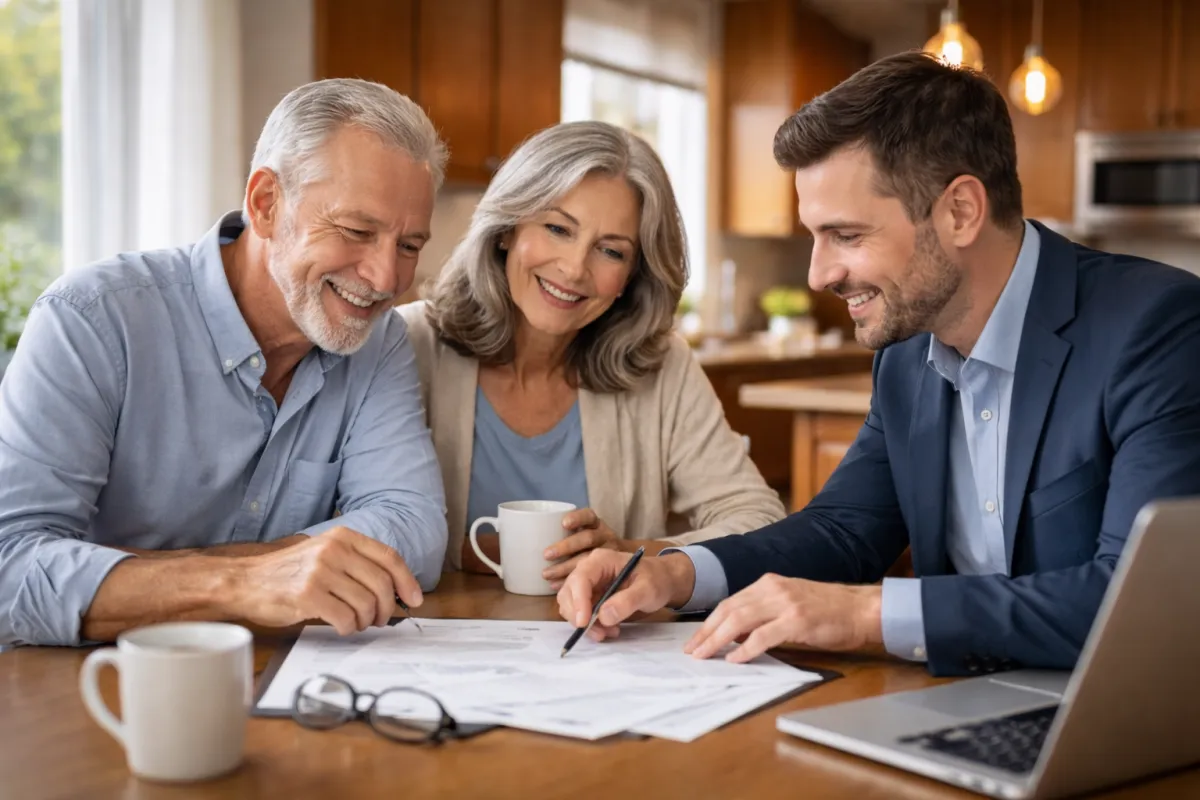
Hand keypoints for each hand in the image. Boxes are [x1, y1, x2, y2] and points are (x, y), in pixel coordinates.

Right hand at [233, 527, 421, 635]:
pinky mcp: (308, 595)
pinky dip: (349, 628)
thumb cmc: (289, 573)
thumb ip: (356, 564)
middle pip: (382, 584)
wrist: (246, 581)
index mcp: (343, 537)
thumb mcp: (325, 554)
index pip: (389, 558)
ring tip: (356, 622)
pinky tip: (342, 626)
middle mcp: (334, 550)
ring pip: (366, 604)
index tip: (415, 599)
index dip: (408, 581)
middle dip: (388, 608)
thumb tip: (396, 589)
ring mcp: (320, 572)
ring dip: (367, 621)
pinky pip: (345, 618)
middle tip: (381, 619)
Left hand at [541, 508, 621, 587]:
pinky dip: (572, 580)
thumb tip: (526, 539)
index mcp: (596, 524)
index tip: (564, 523)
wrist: (623, 563)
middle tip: (546, 555)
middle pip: (588, 538)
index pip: (589, 516)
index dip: (577, 518)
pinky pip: (591, 575)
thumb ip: (562, 534)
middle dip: (566, 546)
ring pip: (589, 558)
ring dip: (566, 567)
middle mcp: (604, 536)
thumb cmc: (589, 547)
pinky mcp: (607, 570)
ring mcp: (609, 554)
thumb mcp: (583, 534)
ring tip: (547, 575)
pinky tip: (556, 586)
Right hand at [556, 549, 695, 642]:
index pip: (580, 578)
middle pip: (568, 593)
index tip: (584, 623)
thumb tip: (604, 616)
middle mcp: (589, 570)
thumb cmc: (656, 580)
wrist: (660, 581)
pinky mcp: (589, 597)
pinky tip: (610, 629)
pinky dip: (590, 625)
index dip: (578, 601)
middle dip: (578, 616)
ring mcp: (587, 584)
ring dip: (585, 624)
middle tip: (600, 633)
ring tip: (611, 632)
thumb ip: (628, 601)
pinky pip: (580, 614)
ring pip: (570, 606)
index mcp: (601, 560)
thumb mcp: (648, 589)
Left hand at [684, 575, 882, 662]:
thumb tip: (733, 635)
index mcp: (769, 583)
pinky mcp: (797, 619)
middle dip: (706, 632)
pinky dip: (746, 648)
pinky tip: (735, 659)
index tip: (695, 640)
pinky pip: (763, 635)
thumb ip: (762, 614)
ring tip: (705, 656)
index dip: (709, 622)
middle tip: (692, 651)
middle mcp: (773, 588)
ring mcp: (785, 603)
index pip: (730, 603)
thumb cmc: (828, 610)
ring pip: (740, 620)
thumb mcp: (789, 605)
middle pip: (729, 610)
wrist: (861, 608)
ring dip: (718, 640)